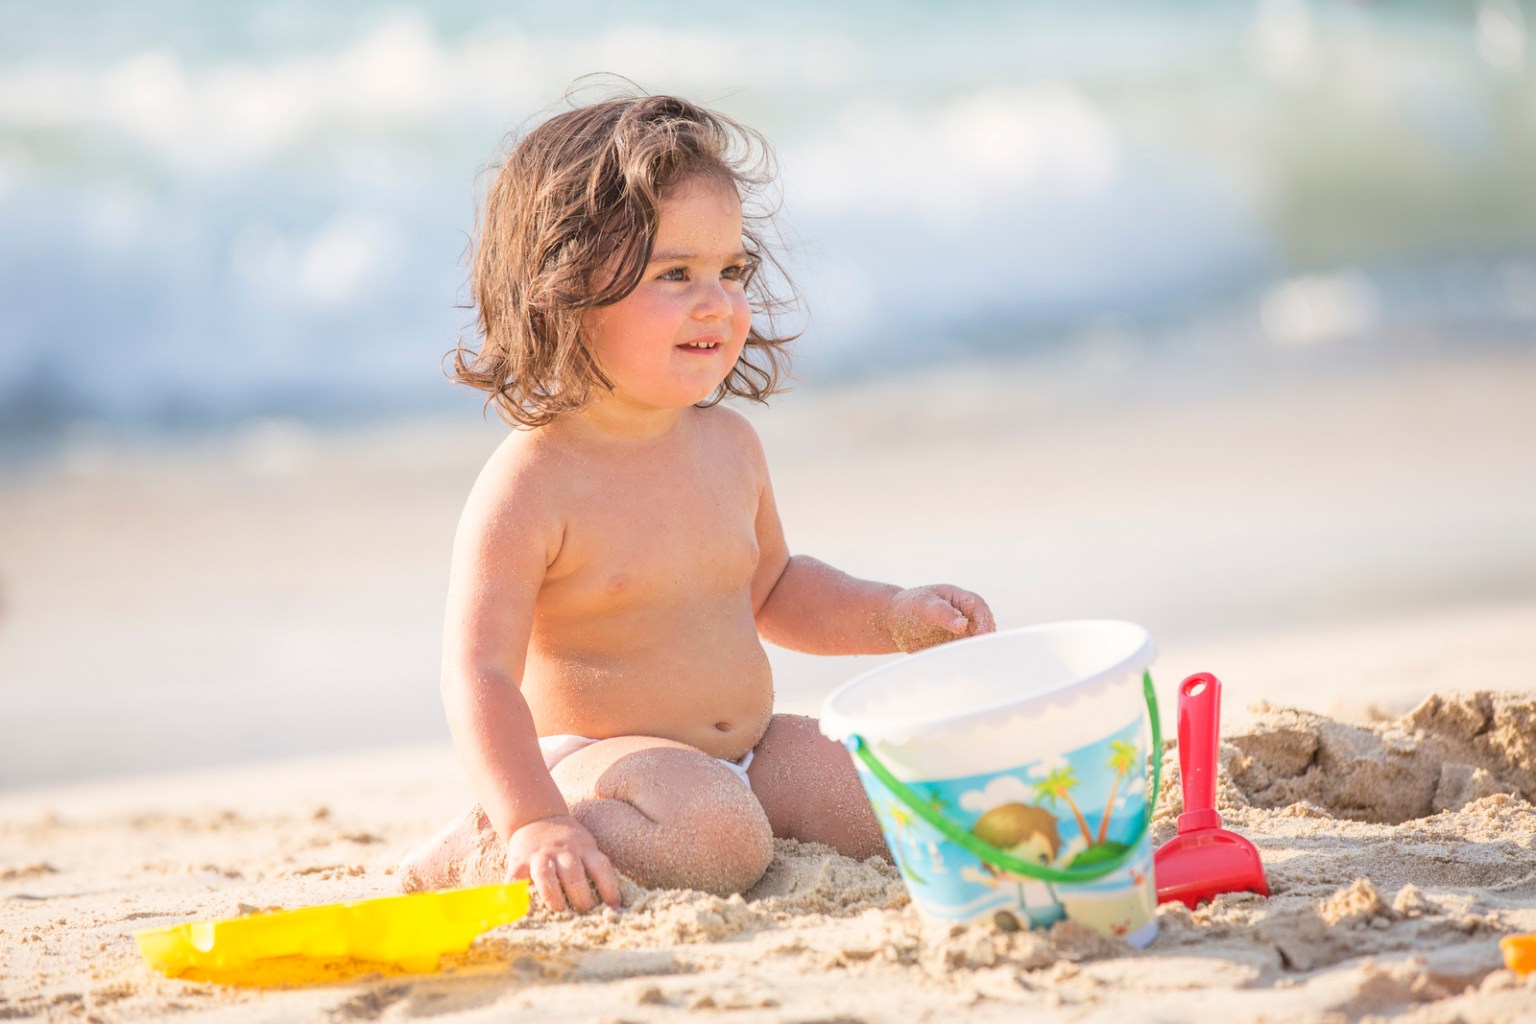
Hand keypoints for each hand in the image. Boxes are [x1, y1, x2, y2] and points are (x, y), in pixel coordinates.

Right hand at [505, 814, 622, 913]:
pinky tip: (520, 907)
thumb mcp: (584, 844)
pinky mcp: (520, 861)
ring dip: (553, 896)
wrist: (535, 816)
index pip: (600, 867)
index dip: (609, 888)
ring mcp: (541, 855)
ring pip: (546, 876)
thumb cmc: (566, 840)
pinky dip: (516, 894)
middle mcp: (564, 850)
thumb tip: (611, 901)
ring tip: (559, 910)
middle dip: (581, 897)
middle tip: (585, 912)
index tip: (614, 907)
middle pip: (574, 875)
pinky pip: (516, 879)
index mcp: (584, 847)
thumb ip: (592, 865)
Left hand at [886, 584, 995, 652]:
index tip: (982, 635)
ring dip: (975, 654)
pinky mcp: (954, 648)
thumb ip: (943, 613)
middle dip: (984, 640)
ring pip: (975, 645)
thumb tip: (963, 624)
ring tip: (967, 662)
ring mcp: (962, 634)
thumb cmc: (910, 606)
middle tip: (980, 653)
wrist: (894, 622)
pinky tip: (957, 668)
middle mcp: (966, 617)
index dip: (985, 620)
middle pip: (984, 628)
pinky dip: (963, 662)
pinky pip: (962, 656)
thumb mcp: (924, 605)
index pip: (979, 608)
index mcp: (961, 599)